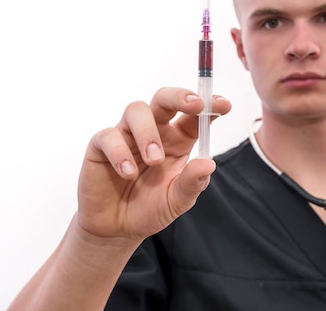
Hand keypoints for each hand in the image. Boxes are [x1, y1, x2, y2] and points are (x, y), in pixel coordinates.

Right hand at [76, 87, 230, 242]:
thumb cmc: (149, 208)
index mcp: (178, 140)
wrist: (115, 229)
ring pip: (137, 110)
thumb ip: (192, 183)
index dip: (209, 105)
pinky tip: (128, 172)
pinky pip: (109, 136)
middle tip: (194, 105)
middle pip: (164, 99)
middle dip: (180, 96)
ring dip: (149, 132)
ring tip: (154, 160)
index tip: (224, 105)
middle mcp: (154, 132)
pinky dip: (120, 152)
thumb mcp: (177, 201)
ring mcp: (127, 135)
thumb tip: (209, 164)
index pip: (194, 115)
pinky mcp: (101, 146)